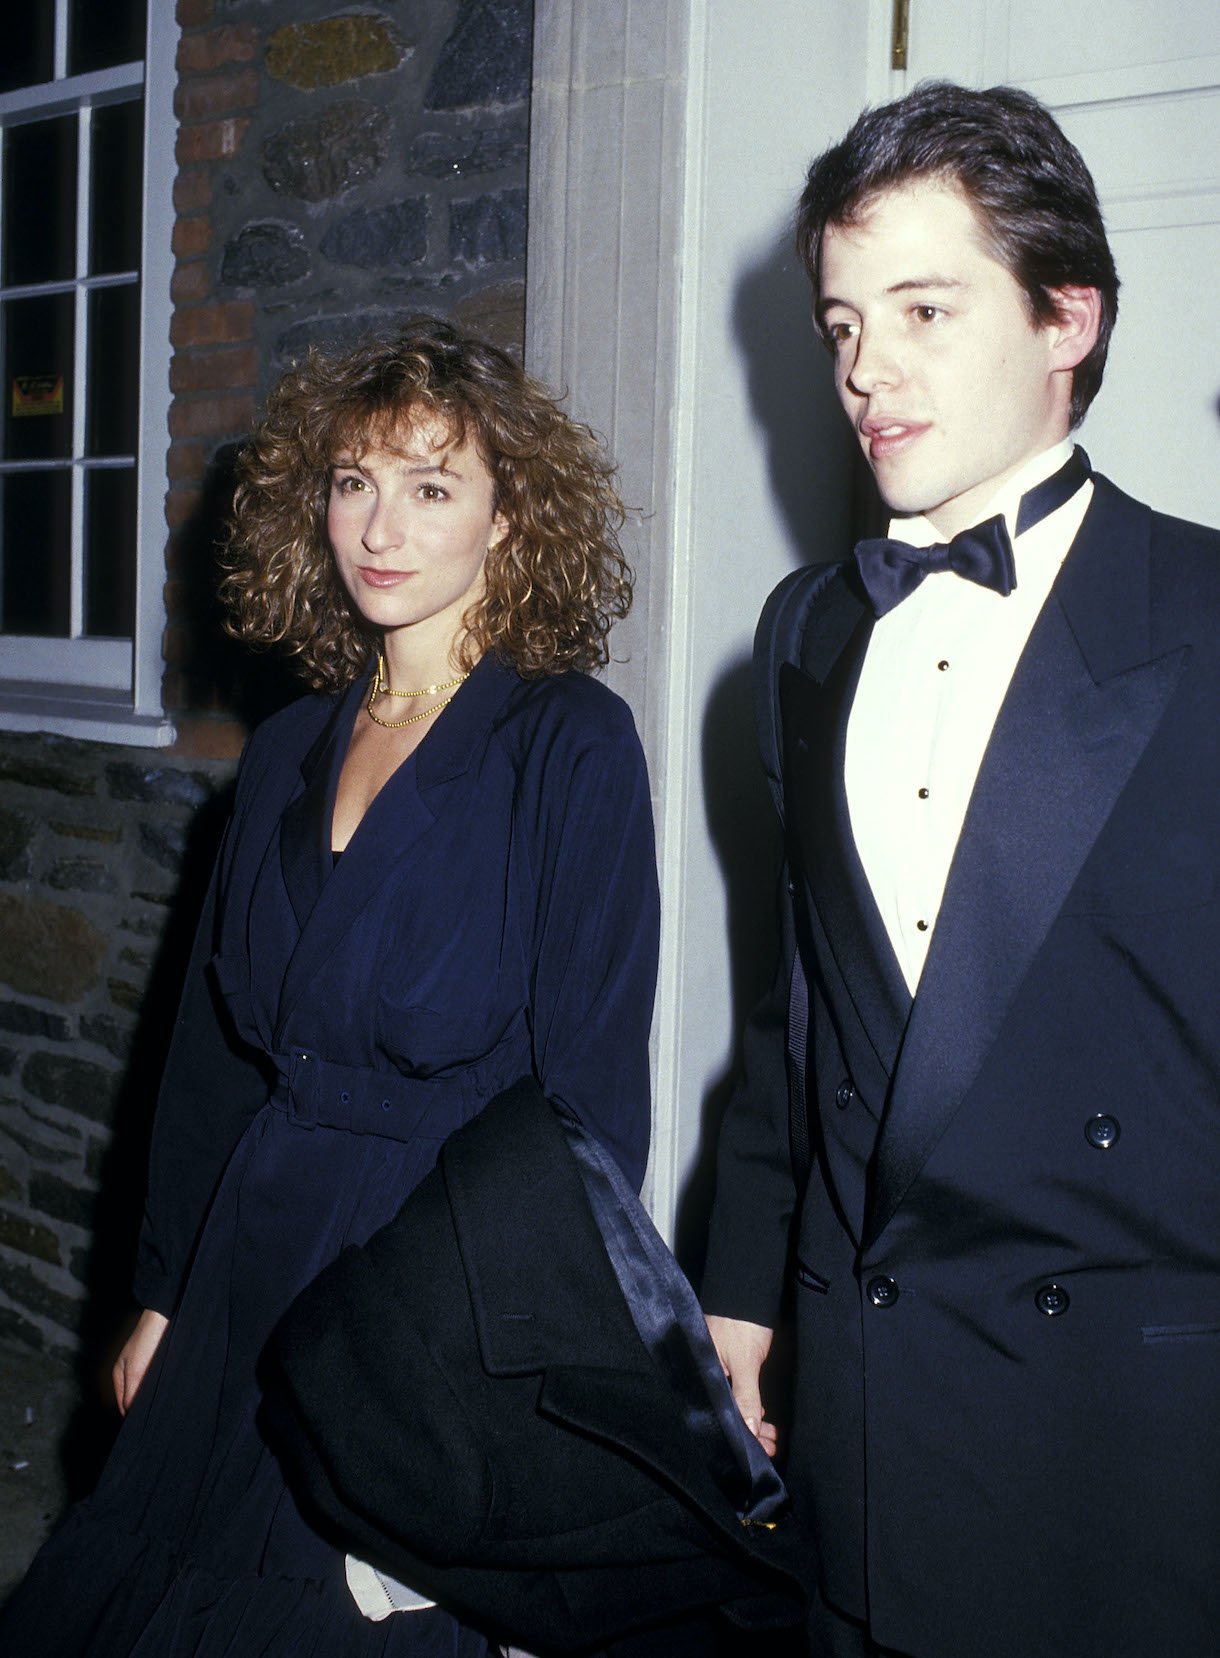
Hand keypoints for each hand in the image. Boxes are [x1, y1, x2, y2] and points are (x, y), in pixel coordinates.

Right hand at [112, 1308, 169, 1414]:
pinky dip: (160, 1386)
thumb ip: (130, 1393)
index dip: (132, 1415)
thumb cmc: (146, 1340)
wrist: (164, 1315)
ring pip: (146, 1390)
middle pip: (135, 1398)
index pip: (123, 1404)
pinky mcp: (156, 1361)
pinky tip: (168, 1389)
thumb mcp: (135, 1371)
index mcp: (119, 1375)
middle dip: (143, 1406)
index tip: (143, 1424)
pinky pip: (156, 1380)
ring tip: (163, 1405)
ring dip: (153, 1397)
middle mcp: (130, 1372)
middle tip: (155, 1416)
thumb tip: (130, 1413)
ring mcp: (143, 1367)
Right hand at [705, 1314, 777, 1455]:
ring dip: (752, 1421)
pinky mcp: (727, 1364)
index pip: (716, 1414)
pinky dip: (749, 1405)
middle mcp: (705, 1375)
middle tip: (770, 1449)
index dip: (738, 1435)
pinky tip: (761, 1417)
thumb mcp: (744, 1362)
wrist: (749, 1289)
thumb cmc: (741, 1322)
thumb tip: (748, 1431)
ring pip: (733, 1404)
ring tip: (772, 1438)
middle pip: (725, 1412)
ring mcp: (716, 1369)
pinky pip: (736, 1392)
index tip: (759, 1452)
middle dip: (748, 1433)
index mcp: (701, 1375)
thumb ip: (745, 1397)